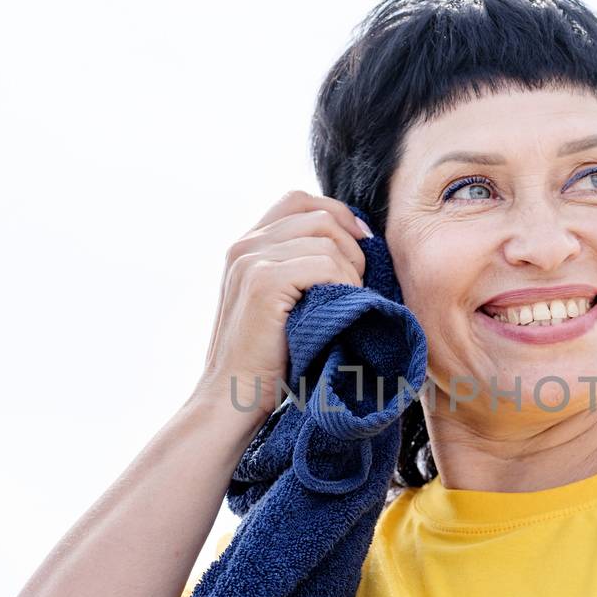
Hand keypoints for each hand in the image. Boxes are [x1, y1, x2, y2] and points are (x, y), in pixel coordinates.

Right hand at [195, 190, 370, 419]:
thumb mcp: (280, 302)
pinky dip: (345, 283)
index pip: (298, 200)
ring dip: (350, 269)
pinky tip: (342, 309)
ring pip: (326, 237)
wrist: (233, 396)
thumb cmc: (267, 359)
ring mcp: (250, 260)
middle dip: (351, 244)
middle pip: (317, 214)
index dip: (337, 214)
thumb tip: (354, 242)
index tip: (363, 244)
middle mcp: (244, 245)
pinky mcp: (263, 281)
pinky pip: (324, 263)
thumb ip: (298, 267)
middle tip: (360, 282)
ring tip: (348, 301)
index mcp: (246, 246)